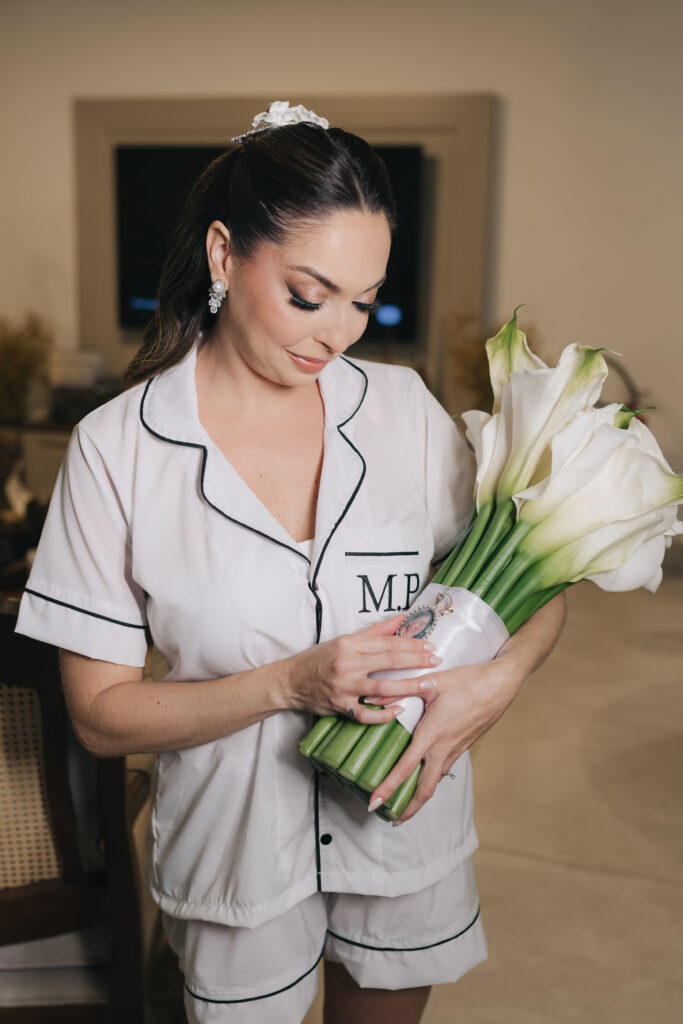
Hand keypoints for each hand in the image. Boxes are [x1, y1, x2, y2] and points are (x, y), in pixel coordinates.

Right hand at [285, 614, 442, 724]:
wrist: (290, 681)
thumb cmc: (318, 659)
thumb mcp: (344, 640)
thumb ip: (374, 632)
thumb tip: (401, 619)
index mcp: (349, 645)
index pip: (386, 643)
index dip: (411, 644)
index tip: (429, 645)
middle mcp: (347, 664)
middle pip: (388, 662)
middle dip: (416, 661)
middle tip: (436, 662)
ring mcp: (343, 687)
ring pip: (382, 688)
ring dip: (408, 687)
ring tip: (428, 684)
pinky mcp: (340, 706)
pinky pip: (366, 714)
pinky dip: (384, 714)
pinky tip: (399, 710)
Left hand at [368, 657, 523, 818]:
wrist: (500, 685)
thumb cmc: (468, 681)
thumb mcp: (432, 682)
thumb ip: (401, 689)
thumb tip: (374, 696)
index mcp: (432, 734)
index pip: (406, 768)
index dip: (388, 788)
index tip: (375, 802)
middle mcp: (443, 748)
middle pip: (425, 789)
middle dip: (408, 809)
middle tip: (391, 819)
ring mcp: (455, 749)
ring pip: (435, 780)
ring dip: (419, 795)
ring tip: (403, 802)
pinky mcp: (463, 746)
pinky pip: (444, 767)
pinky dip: (431, 777)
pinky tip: (423, 773)